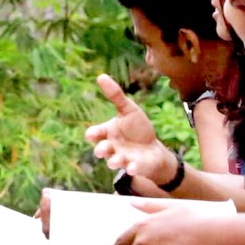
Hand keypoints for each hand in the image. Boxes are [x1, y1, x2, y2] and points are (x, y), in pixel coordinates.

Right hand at [84, 74, 176, 191]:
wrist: (152, 149)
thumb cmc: (137, 128)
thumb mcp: (128, 110)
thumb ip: (115, 96)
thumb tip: (100, 76)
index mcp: (108, 133)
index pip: (96, 133)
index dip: (93, 134)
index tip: (92, 134)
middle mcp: (112, 148)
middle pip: (102, 149)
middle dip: (102, 150)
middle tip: (102, 150)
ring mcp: (123, 159)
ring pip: (115, 161)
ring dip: (114, 161)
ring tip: (116, 162)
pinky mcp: (136, 167)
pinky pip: (132, 169)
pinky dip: (132, 169)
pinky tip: (132, 168)